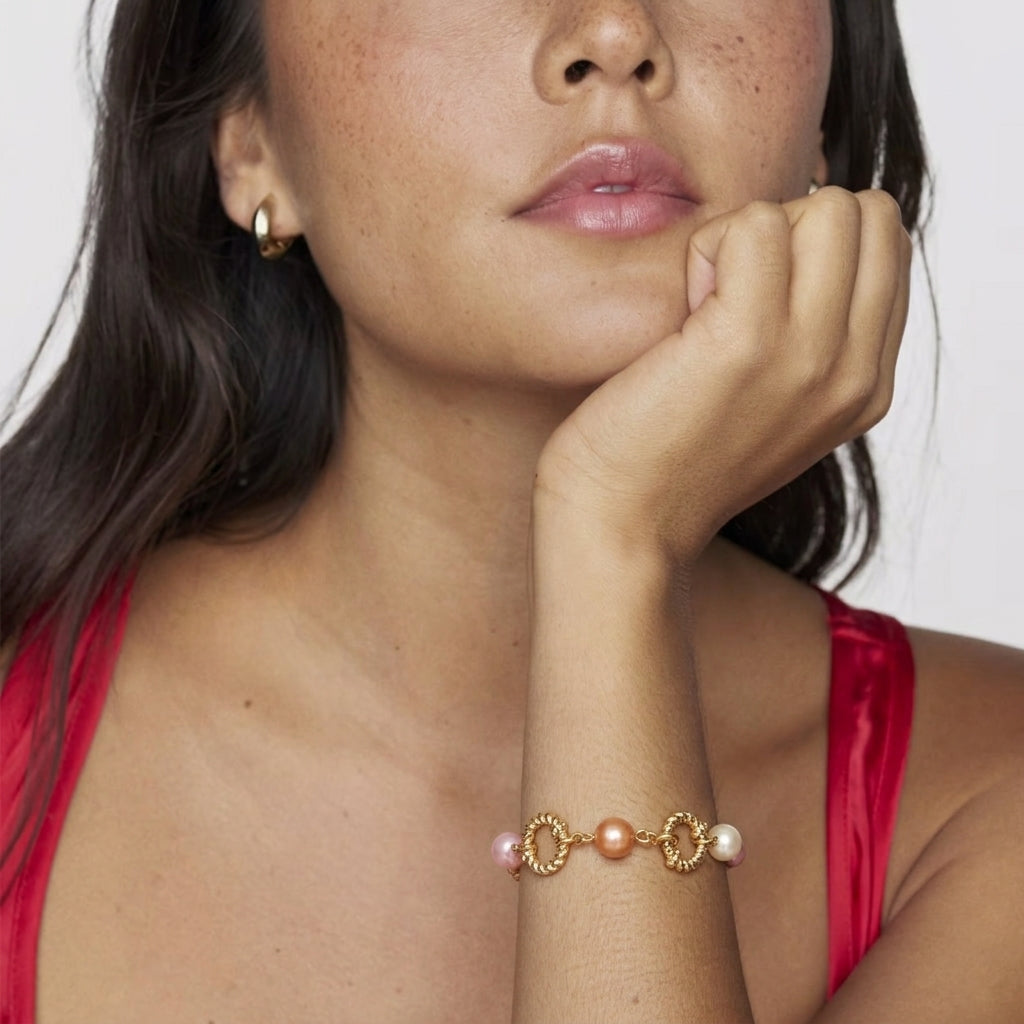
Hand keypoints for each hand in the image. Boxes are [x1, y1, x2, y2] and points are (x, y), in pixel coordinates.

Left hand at [534, 187, 912, 561]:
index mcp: (868, 386)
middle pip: (866, 216)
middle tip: (731, 296)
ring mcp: (811, 356)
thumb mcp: (774, 405)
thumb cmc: (672, 456)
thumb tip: (812, 230)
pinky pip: (753, 224)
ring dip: (749, 236)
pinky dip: (707, 248)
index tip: (756, 304)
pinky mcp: (748, 341)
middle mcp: (856, 373)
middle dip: (793, 228)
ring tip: (704, 307)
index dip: (814, 248)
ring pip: (824, 208)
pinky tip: (681, 313)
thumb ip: (816, 336)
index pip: (888, 247)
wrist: (622, 524)